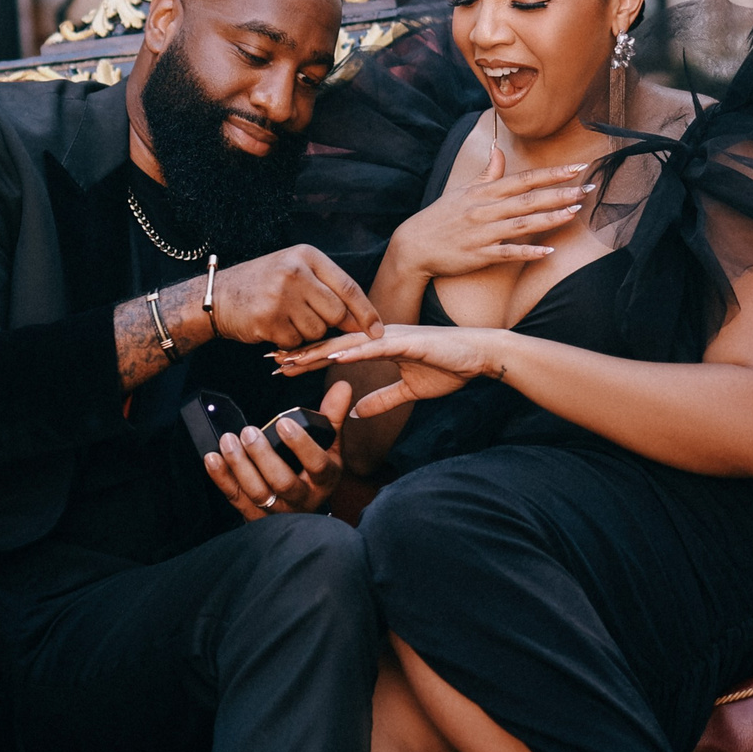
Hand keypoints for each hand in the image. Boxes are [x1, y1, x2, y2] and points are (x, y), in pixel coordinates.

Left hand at [203, 381, 352, 520]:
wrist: (303, 510)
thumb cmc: (315, 471)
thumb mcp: (329, 446)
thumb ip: (332, 416)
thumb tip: (342, 387)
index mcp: (324, 479)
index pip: (317, 464)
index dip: (300, 444)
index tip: (283, 423)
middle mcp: (302, 497)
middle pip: (283, 482)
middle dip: (263, 456)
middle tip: (249, 432)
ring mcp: (277, 509)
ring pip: (258, 492)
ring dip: (240, 466)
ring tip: (228, 441)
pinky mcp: (254, 514)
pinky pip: (236, 498)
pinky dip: (222, 478)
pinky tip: (213, 458)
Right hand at [209, 245, 383, 347]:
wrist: (217, 296)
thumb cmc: (262, 284)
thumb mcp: (293, 270)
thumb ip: (325, 287)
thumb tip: (361, 320)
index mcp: (306, 256)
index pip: (348, 287)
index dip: (366, 312)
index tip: (378, 330)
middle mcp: (295, 272)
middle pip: (336, 313)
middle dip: (332, 326)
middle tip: (313, 322)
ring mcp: (280, 296)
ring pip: (317, 330)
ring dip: (307, 334)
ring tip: (287, 319)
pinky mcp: (268, 319)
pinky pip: (296, 341)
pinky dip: (289, 342)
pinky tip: (274, 327)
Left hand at [278, 325, 511, 416]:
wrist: (482, 356)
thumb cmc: (451, 367)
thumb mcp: (410, 391)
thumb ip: (381, 400)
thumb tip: (355, 413)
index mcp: (379, 347)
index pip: (336, 354)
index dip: (308, 359)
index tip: (281, 366)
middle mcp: (380, 338)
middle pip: (333, 345)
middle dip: (302, 353)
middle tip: (270, 361)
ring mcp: (393, 338)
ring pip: (347, 344)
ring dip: (317, 352)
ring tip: (291, 359)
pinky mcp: (409, 342)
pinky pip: (376, 348)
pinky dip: (354, 352)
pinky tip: (333, 357)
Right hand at [385, 144, 591, 282]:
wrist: (414, 245)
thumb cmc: (440, 217)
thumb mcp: (462, 191)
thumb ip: (487, 174)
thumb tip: (499, 151)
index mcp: (484, 192)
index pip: (524, 179)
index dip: (551, 173)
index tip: (576, 167)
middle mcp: (486, 210)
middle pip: (529, 199)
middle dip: (560, 192)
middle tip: (588, 188)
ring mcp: (483, 233)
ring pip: (523, 223)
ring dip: (550, 217)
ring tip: (575, 211)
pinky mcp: (479, 255)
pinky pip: (508, 252)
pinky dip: (528, 251)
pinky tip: (549, 251)